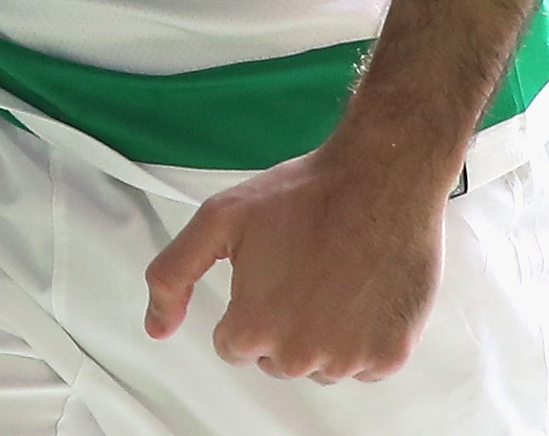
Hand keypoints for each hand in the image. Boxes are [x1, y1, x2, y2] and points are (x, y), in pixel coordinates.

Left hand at [141, 139, 450, 383]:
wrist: (378, 182)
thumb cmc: (303, 196)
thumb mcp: (217, 221)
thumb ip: (174, 275)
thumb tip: (157, 326)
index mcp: (253, 328)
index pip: (234, 347)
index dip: (247, 306)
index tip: (266, 275)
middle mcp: (300, 356)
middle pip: (276, 360)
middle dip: (282, 323)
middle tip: (301, 271)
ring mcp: (349, 360)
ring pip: (321, 365)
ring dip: (323, 334)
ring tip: (334, 277)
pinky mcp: (390, 356)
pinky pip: (365, 365)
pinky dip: (364, 337)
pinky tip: (362, 293)